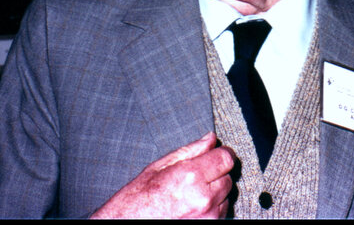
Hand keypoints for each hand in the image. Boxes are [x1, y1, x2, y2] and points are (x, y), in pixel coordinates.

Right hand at [91, 131, 234, 218]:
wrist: (125, 224)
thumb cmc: (137, 199)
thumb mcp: (158, 167)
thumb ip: (189, 151)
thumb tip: (210, 139)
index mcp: (190, 176)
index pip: (226, 158)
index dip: (222, 154)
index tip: (217, 154)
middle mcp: (202, 197)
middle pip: (228, 177)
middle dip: (215, 175)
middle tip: (195, 178)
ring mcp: (207, 216)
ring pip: (225, 196)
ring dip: (214, 194)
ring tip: (189, 196)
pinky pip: (221, 213)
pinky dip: (211, 209)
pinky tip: (191, 208)